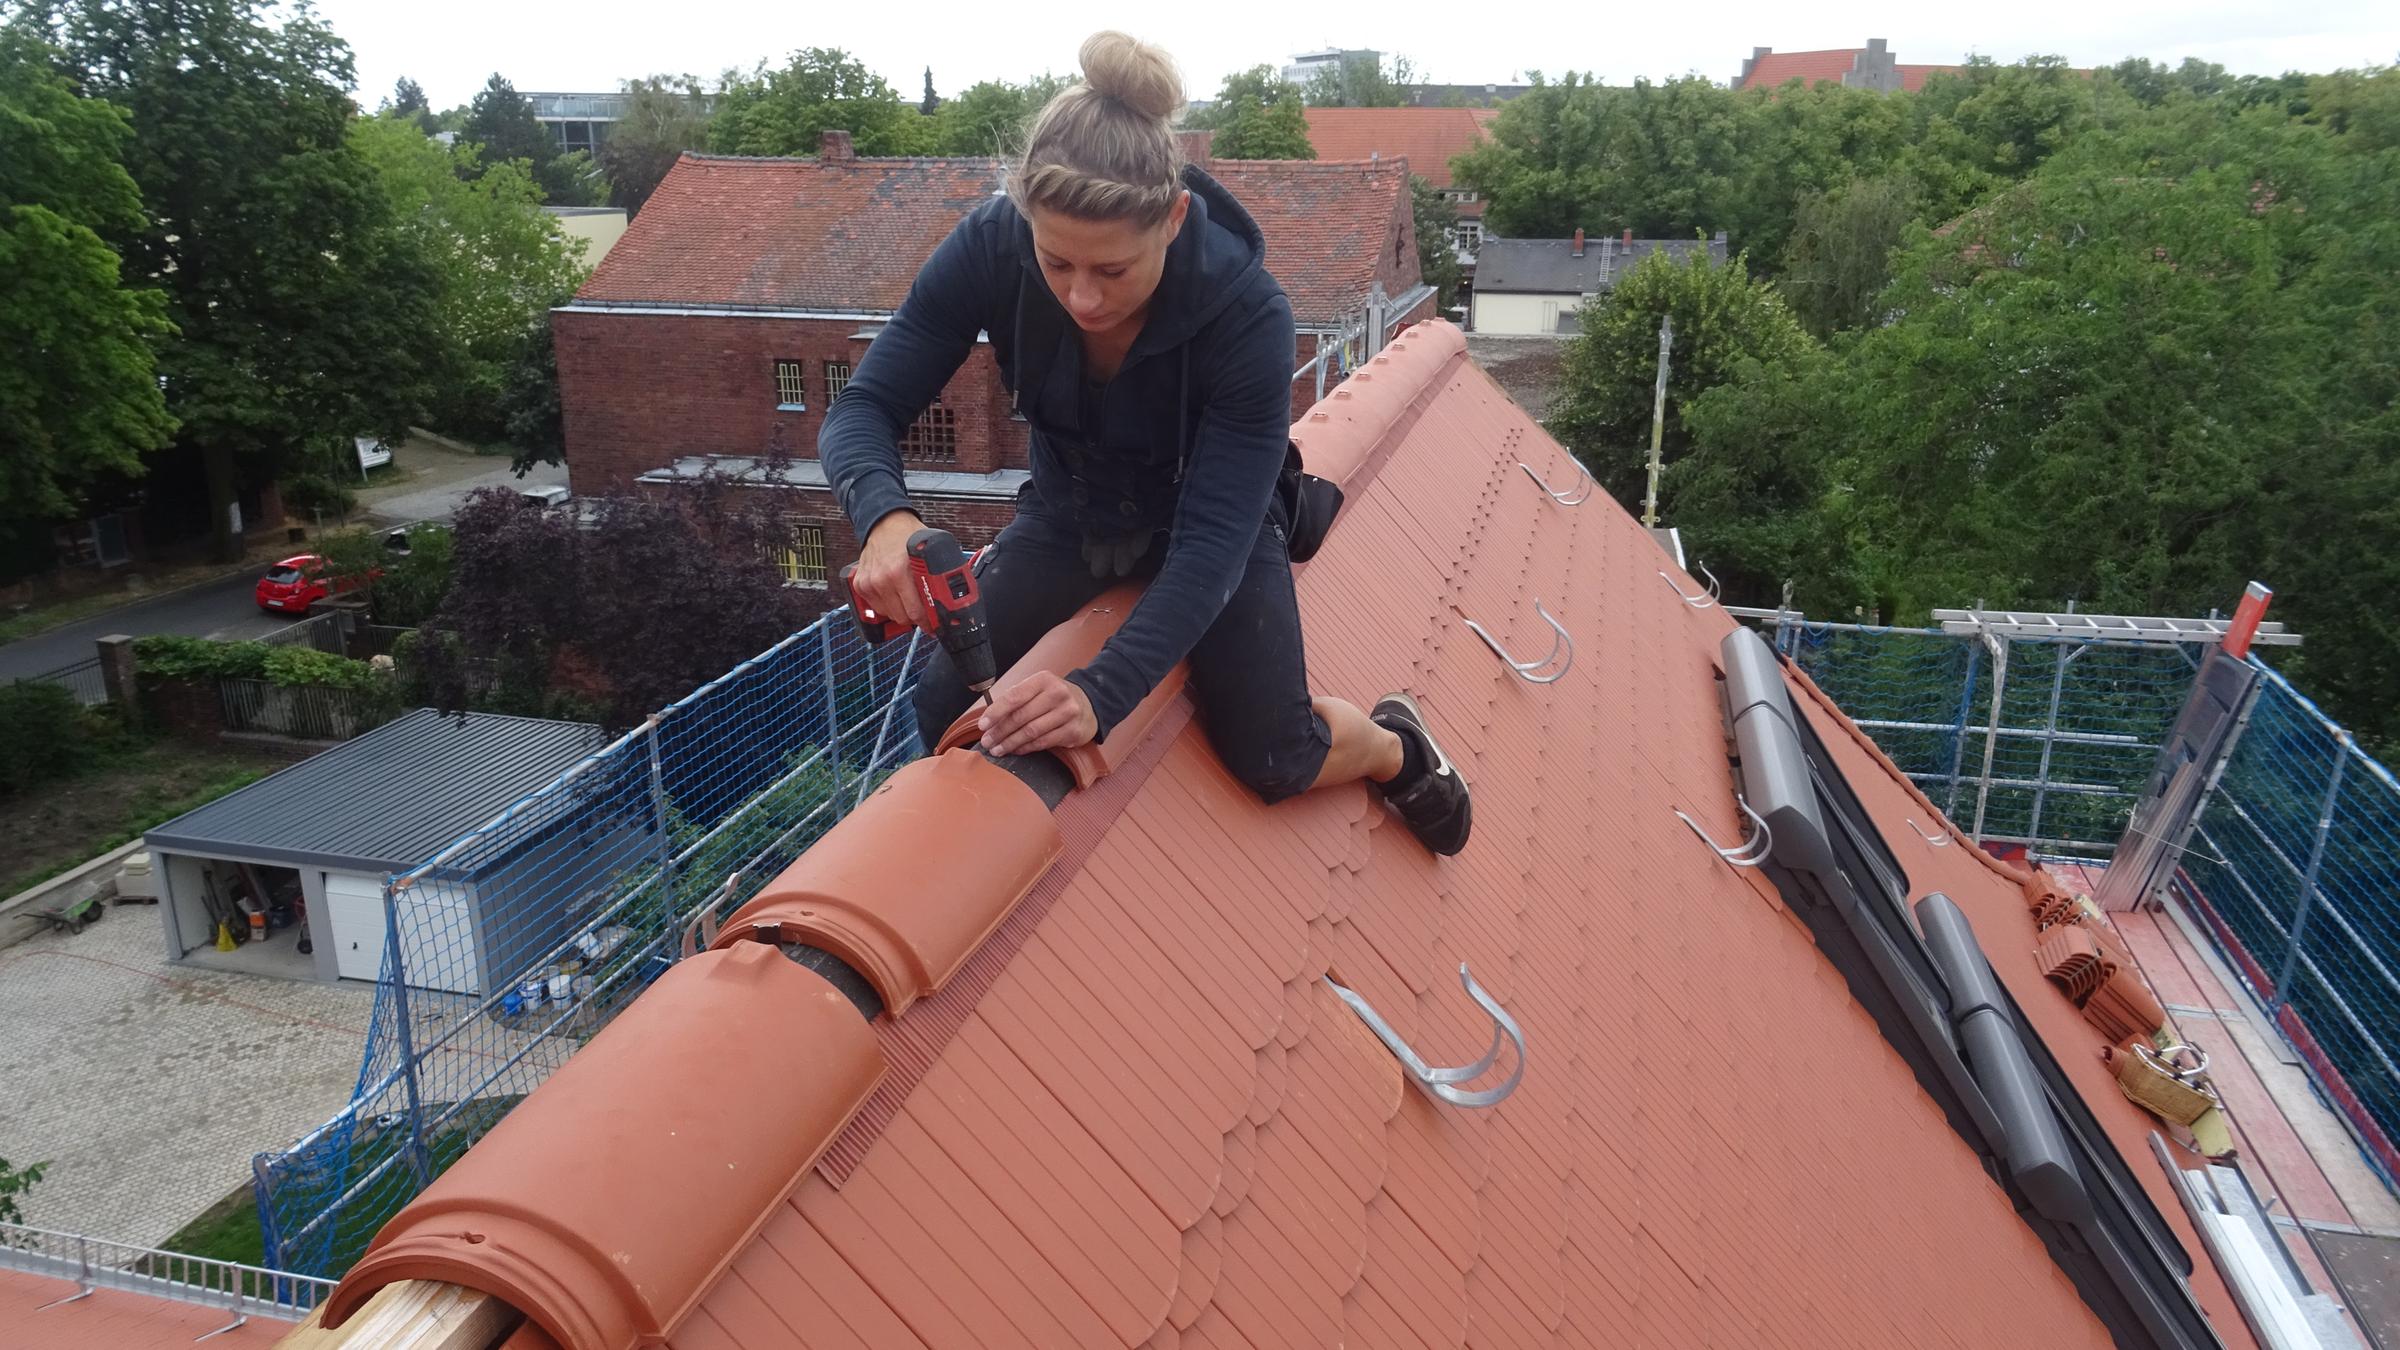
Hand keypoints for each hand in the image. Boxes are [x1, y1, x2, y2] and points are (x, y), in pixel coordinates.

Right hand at [852, 510, 927, 630]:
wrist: (884, 524)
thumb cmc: (908, 537)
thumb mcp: (930, 553)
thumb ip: (937, 576)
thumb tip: (949, 599)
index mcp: (900, 571)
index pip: (916, 611)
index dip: (929, 621)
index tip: (935, 624)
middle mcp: (882, 579)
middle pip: (903, 617)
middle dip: (917, 618)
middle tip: (925, 612)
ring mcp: (869, 583)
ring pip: (890, 615)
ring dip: (902, 612)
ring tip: (909, 600)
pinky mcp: (861, 585)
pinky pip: (878, 608)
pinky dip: (888, 606)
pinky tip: (895, 595)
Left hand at [979, 671, 1097, 756]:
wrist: (1089, 704)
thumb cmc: (1054, 698)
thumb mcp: (1039, 688)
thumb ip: (1017, 698)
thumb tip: (989, 718)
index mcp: (1044, 680)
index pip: (1015, 696)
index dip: (996, 712)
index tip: (982, 725)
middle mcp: (1058, 694)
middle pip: (1021, 716)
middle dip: (1000, 731)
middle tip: (987, 742)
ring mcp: (1068, 713)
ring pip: (1031, 732)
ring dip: (1010, 743)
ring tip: (997, 749)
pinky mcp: (1073, 731)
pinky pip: (1043, 742)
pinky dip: (1026, 748)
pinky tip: (1016, 750)